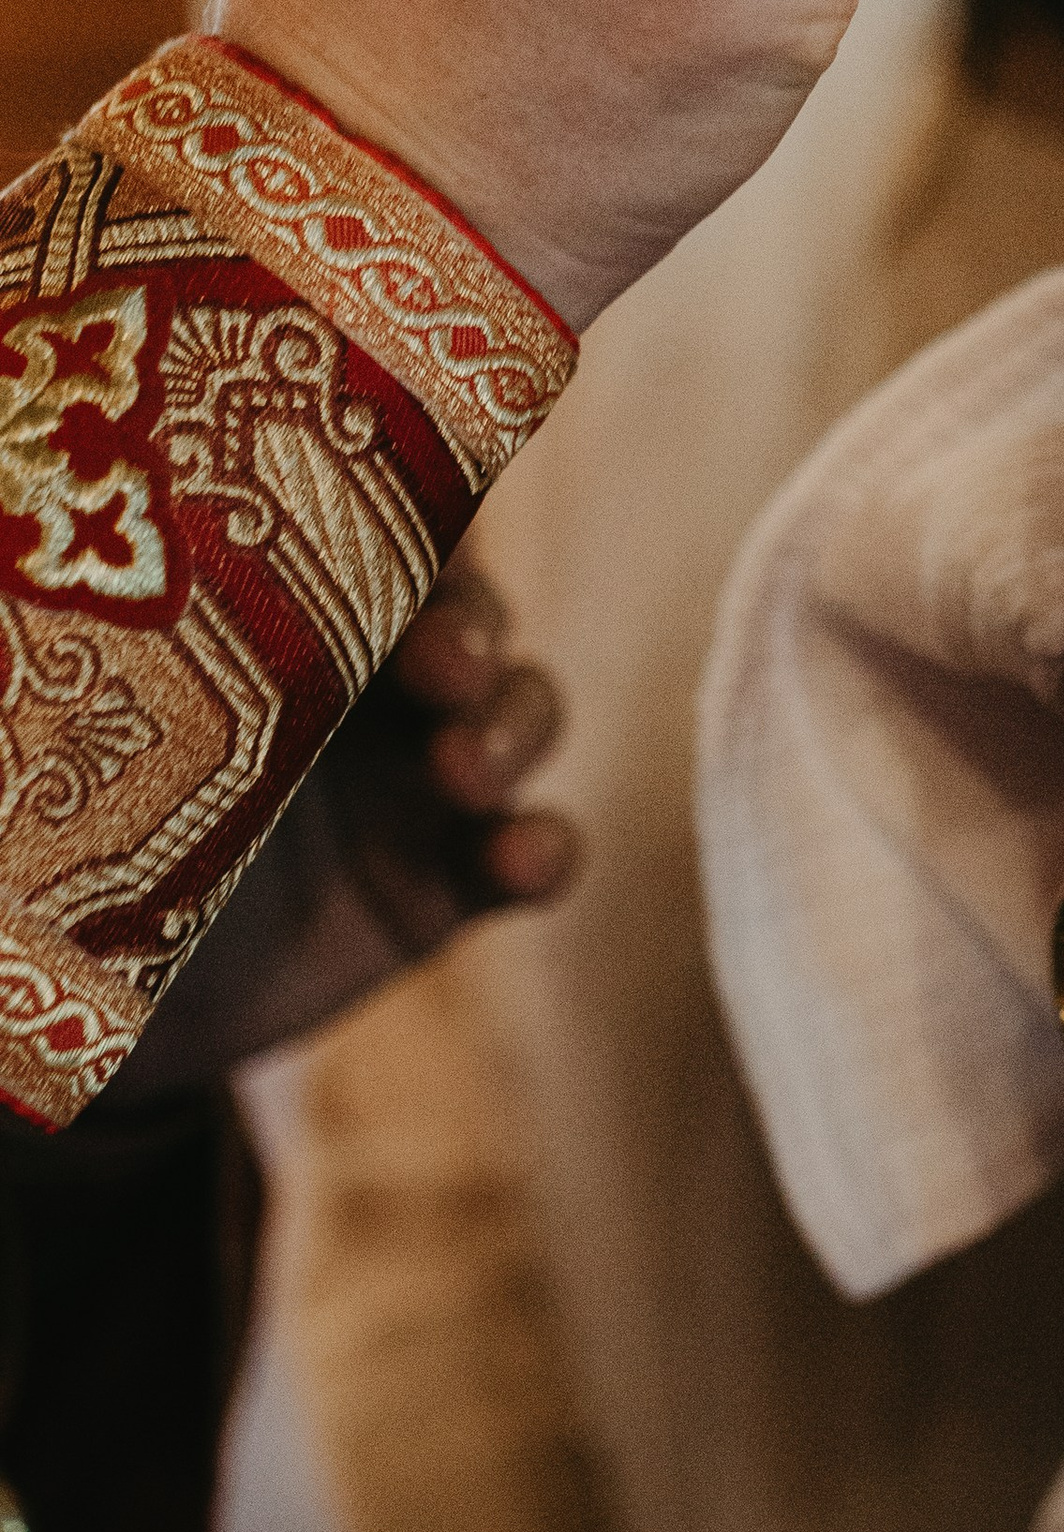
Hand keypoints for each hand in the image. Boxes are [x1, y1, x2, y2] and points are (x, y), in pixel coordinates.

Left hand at [113, 562, 574, 1096]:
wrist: (92, 1005)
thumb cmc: (75, 842)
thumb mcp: (78, 742)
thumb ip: (95, 671)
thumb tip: (19, 552)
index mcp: (277, 626)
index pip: (369, 540)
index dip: (410, 526)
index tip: (407, 545)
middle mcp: (364, 688)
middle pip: (465, 618)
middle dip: (471, 632)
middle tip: (442, 668)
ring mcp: (415, 784)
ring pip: (521, 714)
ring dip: (515, 728)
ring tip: (468, 770)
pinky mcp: (445, 885)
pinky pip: (532, 852)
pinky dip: (543, 849)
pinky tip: (522, 861)